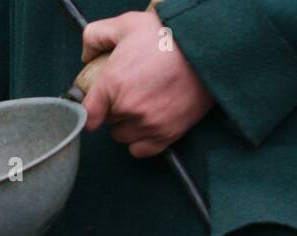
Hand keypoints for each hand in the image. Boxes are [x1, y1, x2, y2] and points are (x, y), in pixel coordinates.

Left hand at [81, 10, 214, 157]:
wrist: (210, 45)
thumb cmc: (169, 34)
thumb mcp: (127, 24)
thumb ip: (96, 36)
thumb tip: (86, 56)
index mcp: (113, 83)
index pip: (88, 113)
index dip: (93, 108)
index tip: (100, 104)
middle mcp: (128, 108)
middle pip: (108, 122)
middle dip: (115, 109)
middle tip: (133, 91)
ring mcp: (148, 124)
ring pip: (123, 136)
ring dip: (128, 125)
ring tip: (145, 104)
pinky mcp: (167, 134)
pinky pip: (141, 150)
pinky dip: (142, 140)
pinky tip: (149, 123)